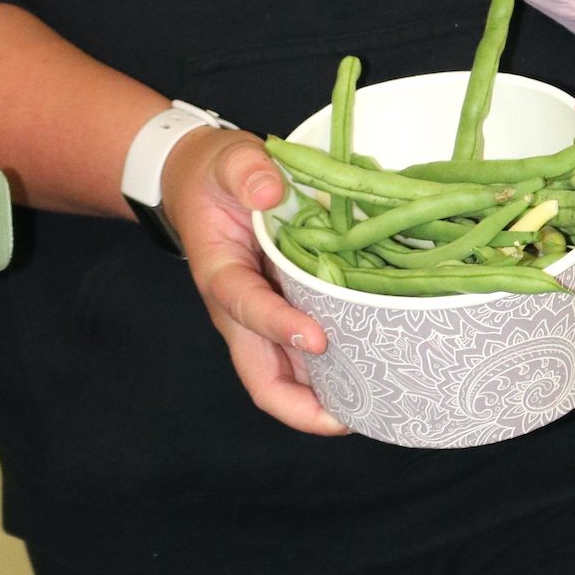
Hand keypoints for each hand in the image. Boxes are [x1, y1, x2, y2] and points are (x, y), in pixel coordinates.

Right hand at [159, 128, 347, 437]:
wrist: (200, 183)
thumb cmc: (216, 175)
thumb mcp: (227, 159)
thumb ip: (246, 170)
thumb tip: (271, 190)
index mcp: (221, 275)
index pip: (246, 310)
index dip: (279, 327)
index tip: (318, 338)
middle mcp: (241, 312)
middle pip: (263, 378)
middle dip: (302, 406)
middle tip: (352, 416)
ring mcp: (264, 320)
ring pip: (287, 378)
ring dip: (324, 398)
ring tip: (374, 406)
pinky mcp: (285, 313)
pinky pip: (306, 358)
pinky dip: (335, 374)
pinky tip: (374, 374)